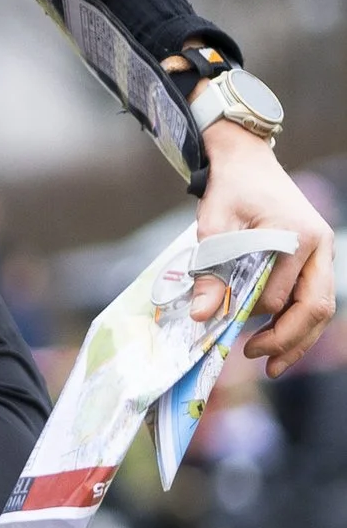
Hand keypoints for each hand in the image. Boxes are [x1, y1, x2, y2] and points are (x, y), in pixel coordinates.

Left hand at [195, 122, 336, 376]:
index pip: (278, 295)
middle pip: (315, 307)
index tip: (222, 321)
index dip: (250, 315)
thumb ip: (210, 272)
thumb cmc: (229, 190)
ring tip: (270, 365)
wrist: (247, 162)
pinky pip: (316, 298)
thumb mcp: (213, 228)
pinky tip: (279, 344)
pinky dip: (300, 323)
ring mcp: (324, 252)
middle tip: (252, 357)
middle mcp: (320, 245)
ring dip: (298, 339)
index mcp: (297, 236)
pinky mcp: (318, 257)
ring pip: (321, 307)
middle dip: (286, 341)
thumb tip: (203, 316)